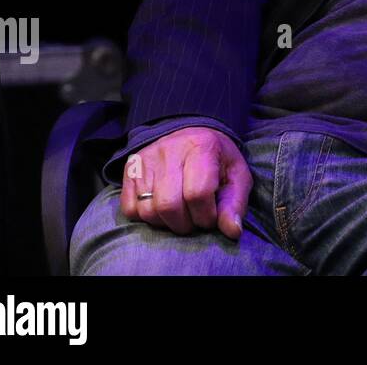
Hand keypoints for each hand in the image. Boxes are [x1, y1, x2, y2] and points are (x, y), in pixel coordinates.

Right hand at [120, 126, 251, 238]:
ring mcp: (146, 159)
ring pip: (148, 210)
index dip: (206, 215)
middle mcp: (169, 150)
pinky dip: (147, 218)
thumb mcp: (236, 176)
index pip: (197, 193)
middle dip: (185, 224)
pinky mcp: (130, 169)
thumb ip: (235, 203)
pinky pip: (130, 209)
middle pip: (168, 205)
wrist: (192, 134)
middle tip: (195, 219)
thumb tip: (232, 232)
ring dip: (166, 222)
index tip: (211, 217)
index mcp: (201, 147)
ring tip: (181, 213)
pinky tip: (162, 209)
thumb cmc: (217, 160)